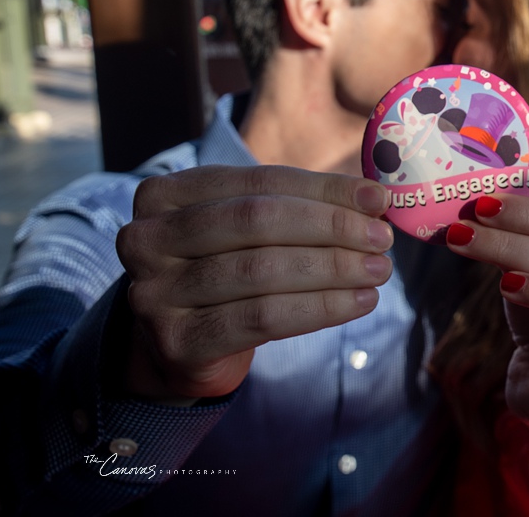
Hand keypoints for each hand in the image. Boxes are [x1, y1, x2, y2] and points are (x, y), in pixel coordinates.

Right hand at [116, 165, 394, 402]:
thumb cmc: (226, 271)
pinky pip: (262, 318)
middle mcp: (146, 238)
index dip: (323, 189)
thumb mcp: (247, 229)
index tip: (377, 199)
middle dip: (330, 228)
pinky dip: (320, 308)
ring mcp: (154, 292)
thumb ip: (298, 206)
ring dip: (333, 269)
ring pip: (262, 271)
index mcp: (165, 194)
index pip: (258, 183)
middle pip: (257, 221)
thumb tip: (373, 197)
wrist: (178, 345)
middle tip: (382, 239)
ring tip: (379, 271)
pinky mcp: (176, 341)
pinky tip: (358, 302)